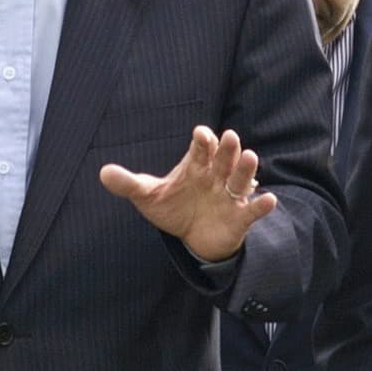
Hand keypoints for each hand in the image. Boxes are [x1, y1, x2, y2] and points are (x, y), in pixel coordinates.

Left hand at [99, 126, 275, 262]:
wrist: (193, 236)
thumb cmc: (174, 207)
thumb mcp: (148, 195)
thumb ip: (128, 184)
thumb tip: (103, 173)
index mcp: (196, 166)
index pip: (201, 150)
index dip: (202, 142)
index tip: (201, 134)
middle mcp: (216, 176)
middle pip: (224, 159)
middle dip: (227, 150)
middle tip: (229, 137)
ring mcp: (230, 195)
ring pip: (241, 179)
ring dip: (246, 169)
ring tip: (250, 156)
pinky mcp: (240, 217)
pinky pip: (253, 209)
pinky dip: (261, 205)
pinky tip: (269, 199)